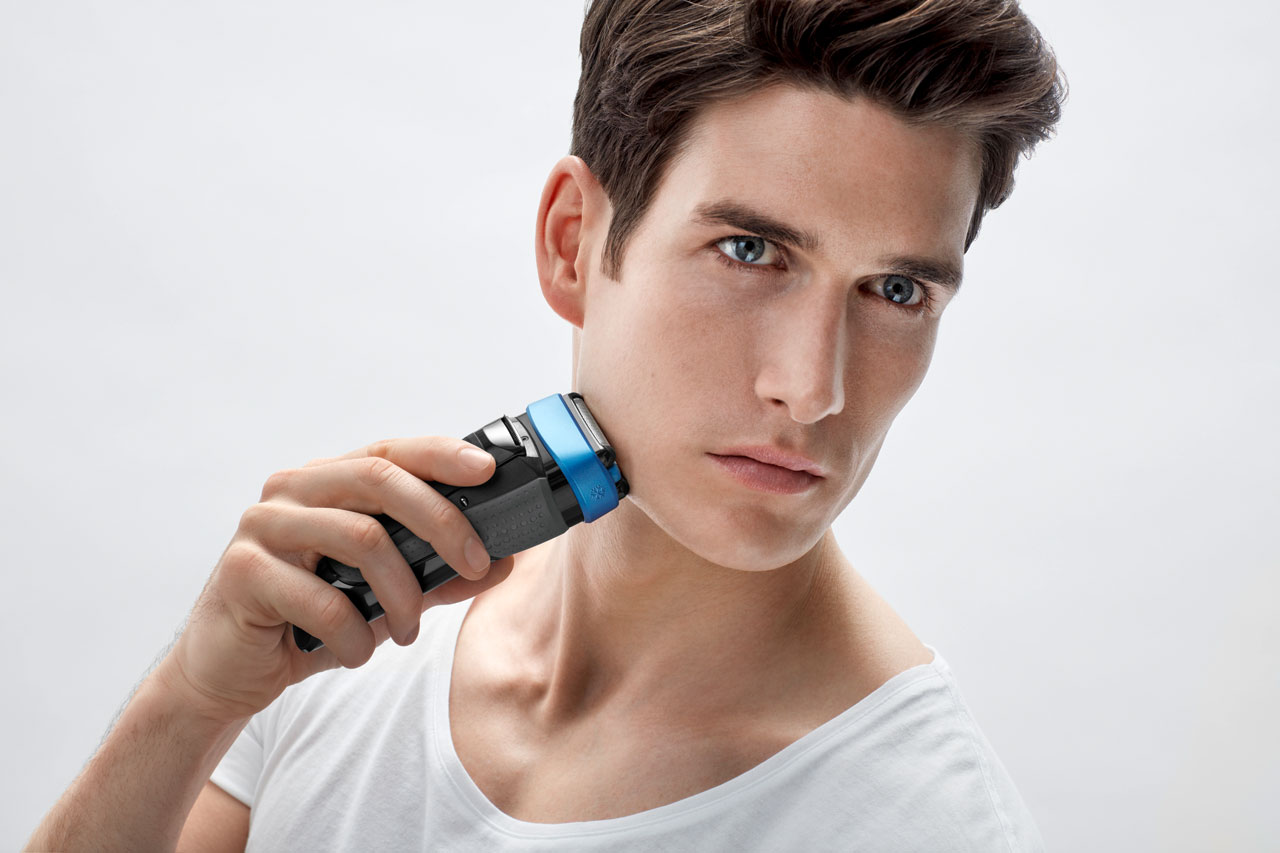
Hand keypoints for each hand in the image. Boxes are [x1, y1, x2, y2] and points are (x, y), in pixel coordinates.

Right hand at [157, 436, 514, 724]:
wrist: (229, 672)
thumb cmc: (307, 622)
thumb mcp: (385, 598)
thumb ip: (438, 575)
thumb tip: (505, 560)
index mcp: (326, 483)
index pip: (391, 451)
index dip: (442, 455)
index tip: (488, 470)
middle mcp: (293, 490)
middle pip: (381, 480)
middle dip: (441, 521)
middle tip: (475, 565)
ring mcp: (263, 525)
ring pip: (360, 538)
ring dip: (402, 594)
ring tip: (408, 631)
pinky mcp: (243, 570)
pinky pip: (324, 600)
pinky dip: (355, 635)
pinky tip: (355, 652)